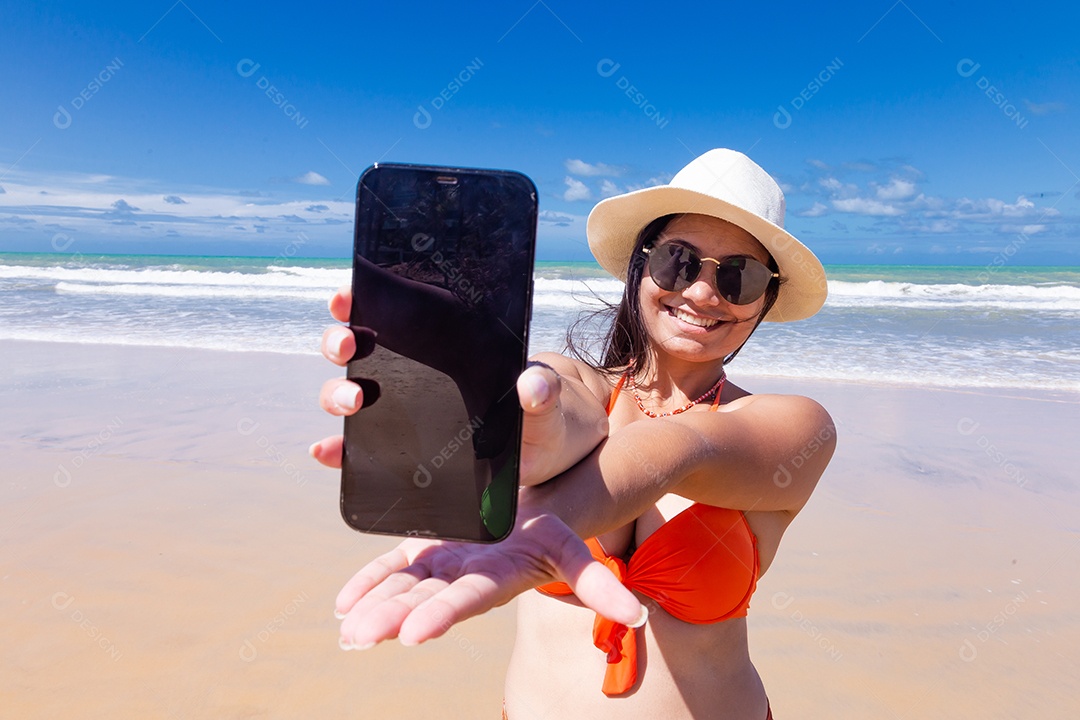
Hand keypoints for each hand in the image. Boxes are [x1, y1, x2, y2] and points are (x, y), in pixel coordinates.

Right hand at [309, 289, 603, 474]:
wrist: (541, 446)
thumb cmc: (538, 405)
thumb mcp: (545, 395)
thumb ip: (542, 389)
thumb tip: (531, 387)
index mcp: (439, 339)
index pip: (386, 308)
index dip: (357, 298)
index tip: (346, 297)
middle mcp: (407, 367)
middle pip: (354, 347)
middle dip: (340, 341)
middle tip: (350, 345)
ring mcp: (398, 407)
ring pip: (347, 391)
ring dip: (337, 393)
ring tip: (354, 402)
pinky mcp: (398, 443)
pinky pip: (358, 444)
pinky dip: (336, 447)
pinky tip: (327, 450)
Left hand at [335, 503, 646, 648]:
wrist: (525, 515)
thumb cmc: (548, 531)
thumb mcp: (571, 548)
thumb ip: (596, 584)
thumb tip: (637, 618)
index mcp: (495, 578)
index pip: (465, 600)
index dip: (440, 615)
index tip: (411, 636)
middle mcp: (462, 577)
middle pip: (423, 600)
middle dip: (391, 618)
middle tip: (361, 638)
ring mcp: (439, 564)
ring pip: (400, 587)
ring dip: (372, 607)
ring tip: (348, 633)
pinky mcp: (422, 549)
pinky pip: (390, 567)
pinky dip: (367, 582)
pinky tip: (343, 605)